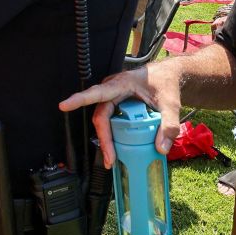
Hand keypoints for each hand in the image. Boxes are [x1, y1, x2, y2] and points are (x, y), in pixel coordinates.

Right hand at [58, 66, 181, 166]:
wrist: (168, 76)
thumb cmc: (166, 83)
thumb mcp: (171, 104)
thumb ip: (168, 125)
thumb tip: (161, 148)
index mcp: (122, 84)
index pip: (97, 93)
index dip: (79, 99)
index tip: (64, 105)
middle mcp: (113, 89)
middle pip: (101, 116)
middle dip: (103, 138)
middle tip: (110, 158)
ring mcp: (113, 97)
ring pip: (103, 120)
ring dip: (106, 139)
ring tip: (112, 157)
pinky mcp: (116, 104)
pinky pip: (109, 120)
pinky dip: (111, 135)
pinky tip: (116, 147)